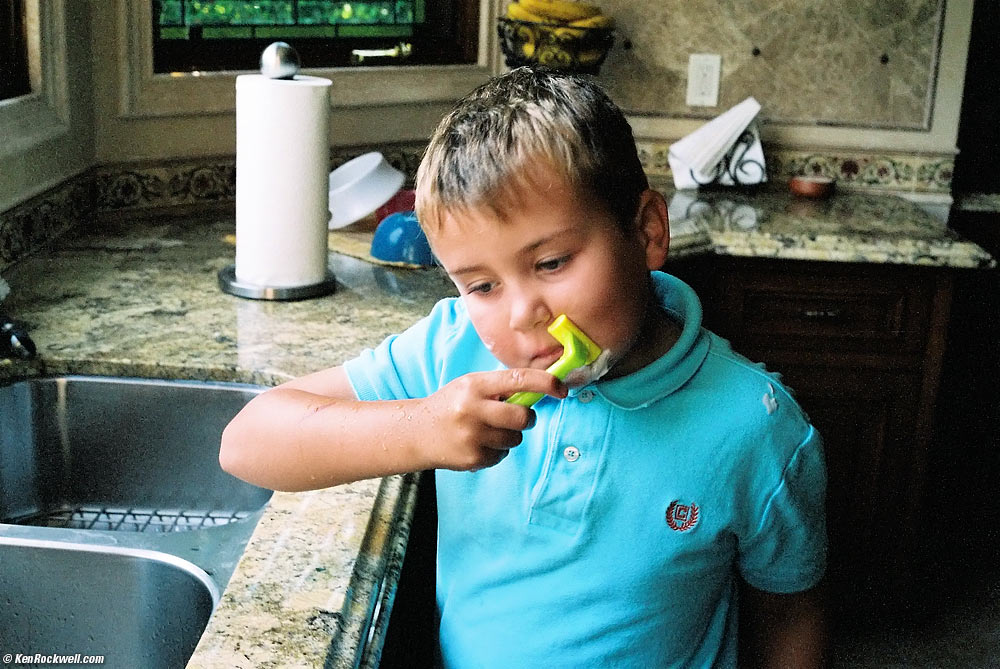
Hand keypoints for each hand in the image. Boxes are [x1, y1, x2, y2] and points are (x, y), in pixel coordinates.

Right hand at [419, 368, 565, 470]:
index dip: (545, 383)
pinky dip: (496, 451)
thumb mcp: (470, 386)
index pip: (518, 379)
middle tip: (521, 418)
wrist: (416, 432)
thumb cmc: (451, 405)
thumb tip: (541, 388)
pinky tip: (477, 444)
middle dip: (528, 419)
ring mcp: (472, 436)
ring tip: (487, 431)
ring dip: (509, 436)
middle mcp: (473, 409)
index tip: (562, 388)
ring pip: (515, 439)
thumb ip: (500, 387)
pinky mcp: (472, 459)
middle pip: (523, 417)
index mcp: (474, 385)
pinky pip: (502, 455)